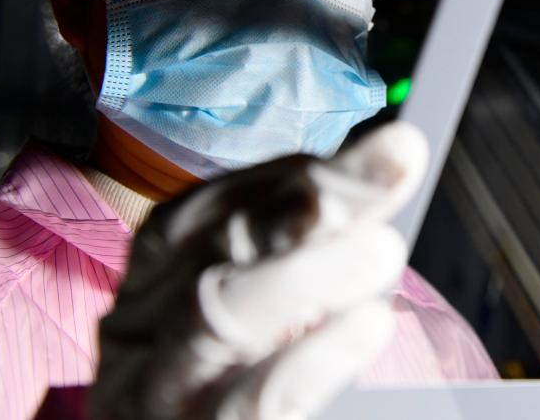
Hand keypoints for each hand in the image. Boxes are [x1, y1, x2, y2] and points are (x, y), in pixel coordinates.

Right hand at [88, 121, 427, 419]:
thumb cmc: (215, 370)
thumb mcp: (254, 293)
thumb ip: (308, 231)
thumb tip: (392, 154)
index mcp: (158, 266)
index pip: (221, 203)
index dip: (304, 173)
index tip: (391, 145)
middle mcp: (145, 315)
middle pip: (225, 244)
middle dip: (314, 199)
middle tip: (393, 165)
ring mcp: (162, 382)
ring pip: (223, 315)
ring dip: (307, 273)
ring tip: (382, 249)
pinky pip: (250, 401)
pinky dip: (311, 358)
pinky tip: (367, 324)